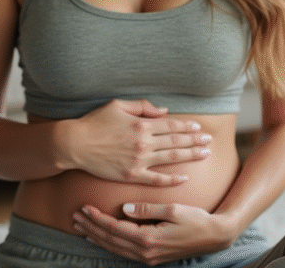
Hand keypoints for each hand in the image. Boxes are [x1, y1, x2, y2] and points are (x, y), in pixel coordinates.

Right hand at [63, 99, 211, 185]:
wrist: (75, 144)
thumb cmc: (94, 122)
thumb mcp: (117, 105)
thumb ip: (142, 106)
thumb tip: (164, 111)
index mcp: (141, 124)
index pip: (171, 124)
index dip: (187, 126)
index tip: (199, 128)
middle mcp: (144, 142)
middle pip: (176, 140)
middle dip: (195, 140)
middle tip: (210, 141)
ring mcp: (139, 160)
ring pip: (171, 157)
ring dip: (190, 155)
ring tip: (204, 154)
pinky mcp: (132, 175)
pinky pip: (156, 179)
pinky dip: (171, 179)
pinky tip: (184, 178)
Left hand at [72, 202, 235, 265]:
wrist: (214, 237)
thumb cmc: (196, 219)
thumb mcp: (174, 209)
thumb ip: (147, 209)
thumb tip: (124, 209)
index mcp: (149, 238)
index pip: (115, 229)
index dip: (98, 219)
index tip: (84, 208)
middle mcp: (146, 251)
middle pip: (111, 240)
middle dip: (91, 228)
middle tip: (75, 217)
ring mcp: (149, 257)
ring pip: (115, 248)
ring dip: (97, 237)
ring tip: (82, 228)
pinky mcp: (152, 257)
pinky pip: (124, 252)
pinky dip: (110, 244)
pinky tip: (102, 238)